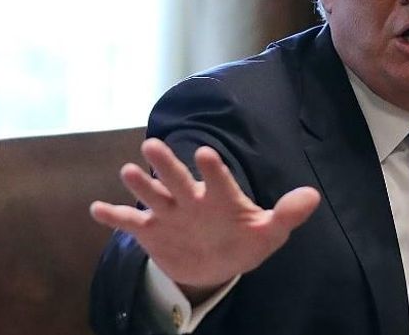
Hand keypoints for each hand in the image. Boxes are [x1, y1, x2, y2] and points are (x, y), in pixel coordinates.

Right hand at [90, 138, 319, 301]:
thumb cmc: (243, 240)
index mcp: (220, 198)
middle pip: (177, 180)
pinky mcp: (151, 232)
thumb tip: (312, 196)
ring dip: (140, 185)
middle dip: (166, 165)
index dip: (212, 170)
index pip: (217, 181)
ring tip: (127, 171)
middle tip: (152, 145)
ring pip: (152, 196)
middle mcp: (191, 200)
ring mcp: (168, 214)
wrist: (214, 263)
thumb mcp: (268, 233)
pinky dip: (112, 217)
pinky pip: (129, 224)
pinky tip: (96, 209)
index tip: (206, 153)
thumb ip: (286, 215)